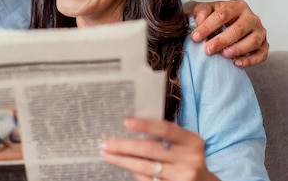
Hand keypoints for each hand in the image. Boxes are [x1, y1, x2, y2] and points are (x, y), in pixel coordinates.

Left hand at [100, 117, 218, 180]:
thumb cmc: (186, 156)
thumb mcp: (184, 142)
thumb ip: (165, 135)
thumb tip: (130, 125)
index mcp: (191, 141)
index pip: (166, 129)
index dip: (145, 125)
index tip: (126, 121)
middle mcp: (189, 159)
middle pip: (150, 150)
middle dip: (124, 146)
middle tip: (105, 143)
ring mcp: (182, 177)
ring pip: (145, 167)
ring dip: (122, 160)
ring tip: (107, 154)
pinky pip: (149, 180)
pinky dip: (134, 172)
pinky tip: (124, 165)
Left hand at [188, 0, 267, 66]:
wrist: (226, 24)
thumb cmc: (215, 16)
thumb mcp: (205, 10)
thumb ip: (201, 12)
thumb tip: (200, 21)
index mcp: (236, 6)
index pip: (222, 16)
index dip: (208, 27)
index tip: (195, 37)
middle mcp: (251, 17)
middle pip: (238, 29)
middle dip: (221, 41)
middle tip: (208, 49)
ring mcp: (259, 31)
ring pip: (253, 41)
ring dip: (238, 49)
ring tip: (223, 54)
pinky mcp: (264, 44)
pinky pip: (261, 54)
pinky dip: (250, 60)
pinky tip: (236, 62)